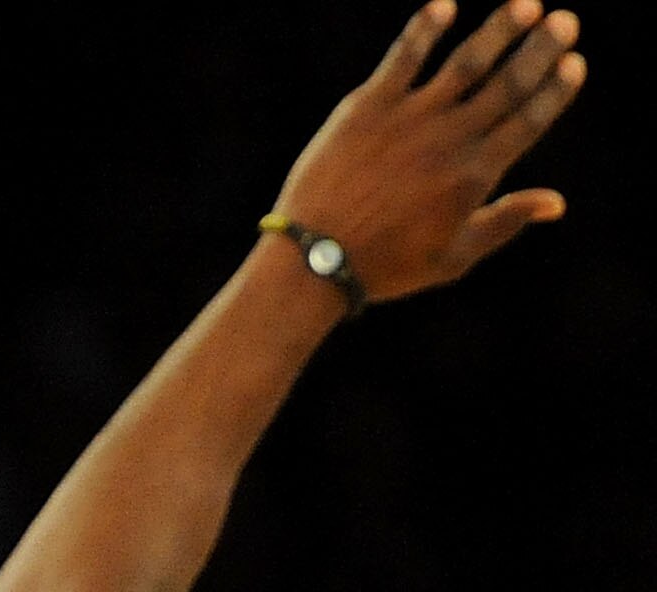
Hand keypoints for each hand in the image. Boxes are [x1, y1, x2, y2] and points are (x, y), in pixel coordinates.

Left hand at [275, 1, 585, 302]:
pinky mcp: (367, 107)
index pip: (529, 120)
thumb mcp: (453, 256)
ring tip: (527, 5)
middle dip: (541, 49)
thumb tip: (557, 202)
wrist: (315, 261)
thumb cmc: (386, 265)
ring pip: (466, 62)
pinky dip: (425, 29)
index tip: (575, 63)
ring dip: (500, 29)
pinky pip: (402, 57)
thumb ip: (505, 221)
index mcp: (476, 175)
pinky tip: (444, 5)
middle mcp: (450, 140)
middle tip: (567, 21)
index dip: (556, 90)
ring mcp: (409, 119)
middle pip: (507, 83)